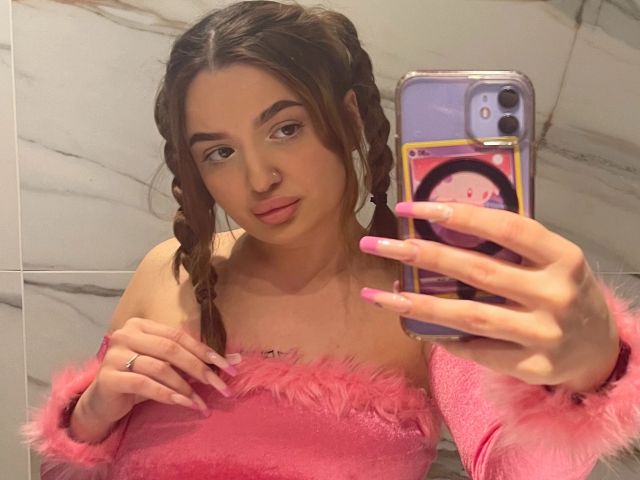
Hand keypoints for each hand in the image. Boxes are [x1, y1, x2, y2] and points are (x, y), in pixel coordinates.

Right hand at [84, 317, 240, 423]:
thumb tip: (236, 360)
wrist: (103, 402)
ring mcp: (114, 355)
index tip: (228, 367)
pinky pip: (145, 385)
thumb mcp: (168, 366)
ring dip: (186, 387)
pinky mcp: (109, 377)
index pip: (179, 336)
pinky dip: (168, 395)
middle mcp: (126, 334)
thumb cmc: (139, 378)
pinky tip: (184, 403)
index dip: (205, 351)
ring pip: (160, 368)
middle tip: (221, 387)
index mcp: (142, 325)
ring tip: (202, 403)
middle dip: (200, 369)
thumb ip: (196, 360)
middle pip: (172, 350)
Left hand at [359, 201, 619, 393]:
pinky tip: (415, 326)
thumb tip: (442, 222)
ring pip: (467, 316)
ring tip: (375, 295)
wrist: (600, 350)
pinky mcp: (532, 367)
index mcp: (563, 256)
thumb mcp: (553, 260)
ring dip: (415, 305)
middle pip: (476, 271)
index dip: (455, 214)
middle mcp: (555, 294)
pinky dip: (443, 337)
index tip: (409, 207)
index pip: (504, 227)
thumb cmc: (564, 291)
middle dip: (419, 254)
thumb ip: (511, 245)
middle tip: (374, 244)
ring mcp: (544, 334)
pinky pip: (475, 351)